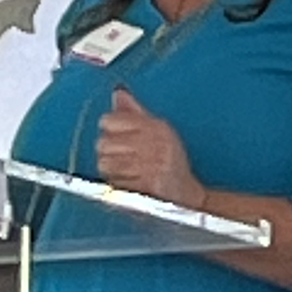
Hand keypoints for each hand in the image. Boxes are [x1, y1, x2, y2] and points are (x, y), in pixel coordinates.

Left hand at [95, 89, 207, 209]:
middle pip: (104, 142)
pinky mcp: (148, 185)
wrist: (188, 197)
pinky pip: (114, 183)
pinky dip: (117, 186)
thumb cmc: (171, 166)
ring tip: (127, 173)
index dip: (109, 131)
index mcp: (157, 126)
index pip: (111, 120)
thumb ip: (135, 114)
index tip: (116, 138)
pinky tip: (131, 185)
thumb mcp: (159, 134)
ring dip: (112, 172)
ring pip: (105, 164)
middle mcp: (156, 142)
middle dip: (108, 154)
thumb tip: (119, 93)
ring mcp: (152, 164)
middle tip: (122, 160)